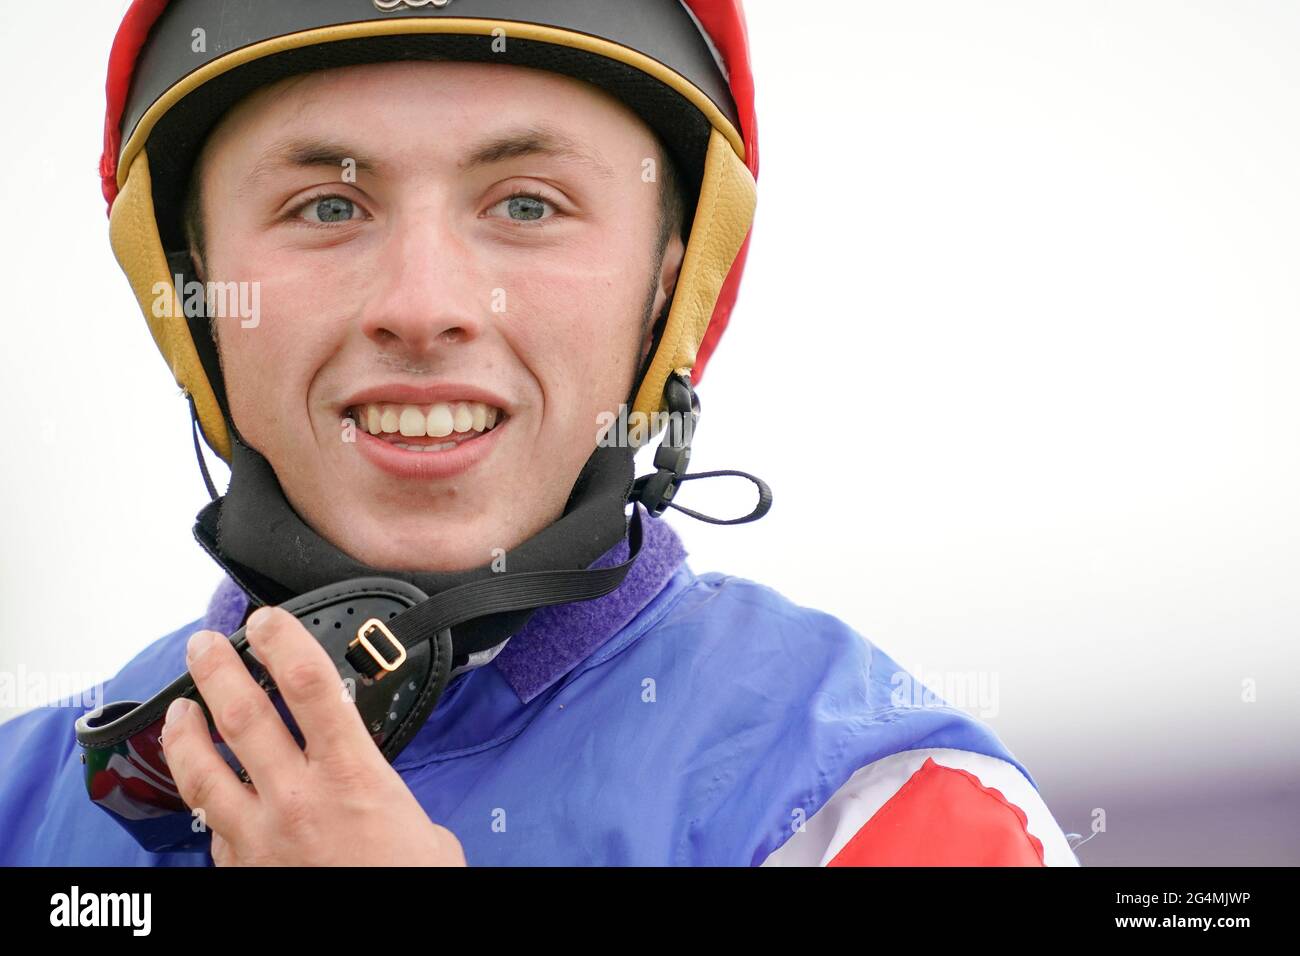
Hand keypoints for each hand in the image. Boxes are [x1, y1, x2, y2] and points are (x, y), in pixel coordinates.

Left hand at [160, 605, 465, 865]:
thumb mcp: (424, 832)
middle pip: (241, 713)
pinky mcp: (240, 872)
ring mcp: (259, 837)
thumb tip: (388, 799)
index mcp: (352, 776)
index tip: (269, 620)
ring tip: (178, 707)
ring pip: (202, 769)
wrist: (382, 948)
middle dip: (215, 669)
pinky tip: (206, 790)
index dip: (283, 639)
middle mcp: (297, 799)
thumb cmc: (408, 888)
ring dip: (184, 730)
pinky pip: (210, 829)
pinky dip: (204, 802)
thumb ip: (393, 798)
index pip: (309, 684)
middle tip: (204, 645)